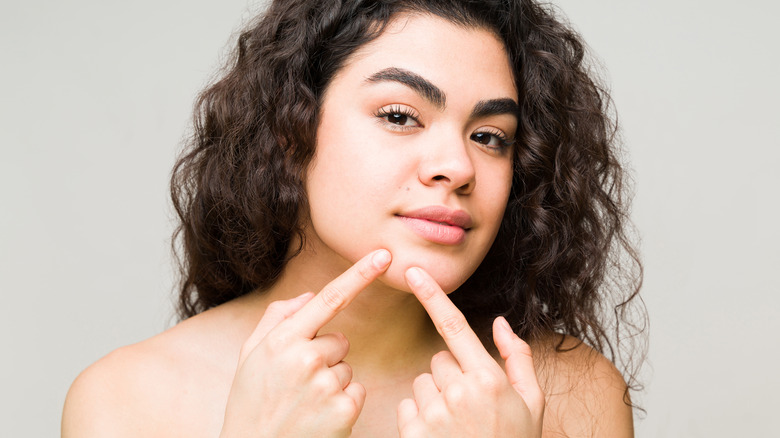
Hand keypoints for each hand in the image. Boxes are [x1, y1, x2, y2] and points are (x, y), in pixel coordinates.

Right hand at [219, 249, 391, 437]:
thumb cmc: (250, 404)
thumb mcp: (250, 357)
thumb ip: (277, 319)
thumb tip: (309, 295)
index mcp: (281, 340)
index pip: (329, 298)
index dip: (360, 274)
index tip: (384, 255)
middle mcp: (305, 359)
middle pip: (340, 340)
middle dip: (325, 357)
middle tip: (297, 384)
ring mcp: (325, 386)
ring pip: (348, 368)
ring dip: (332, 382)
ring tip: (303, 403)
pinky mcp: (343, 411)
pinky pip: (356, 392)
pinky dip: (343, 403)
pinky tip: (318, 417)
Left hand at [397, 267, 544, 436]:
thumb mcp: (531, 403)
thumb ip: (517, 358)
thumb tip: (500, 322)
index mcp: (489, 379)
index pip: (454, 327)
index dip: (432, 296)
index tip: (413, 272)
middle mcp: (459, 392)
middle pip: (439, 359)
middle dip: (451, 375)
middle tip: (470, 406)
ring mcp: (434, 415)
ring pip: (422, 382)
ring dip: (434, 397)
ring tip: (456, 424)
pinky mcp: (414, 433)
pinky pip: (407, 407)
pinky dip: (419, 418)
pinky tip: (439, 435)